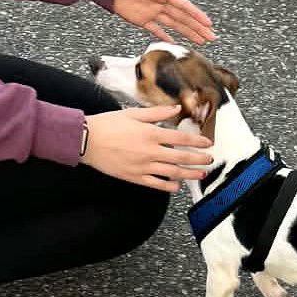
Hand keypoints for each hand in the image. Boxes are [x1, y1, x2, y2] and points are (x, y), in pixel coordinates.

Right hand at [80, 105, 212, 191]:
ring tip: (201, 174)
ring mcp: (143, 166)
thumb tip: (177, 109)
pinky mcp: (134, 177)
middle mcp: (150, 151)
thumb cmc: (108, 124)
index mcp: (151, 134)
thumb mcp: (133, 113)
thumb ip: (157, 113)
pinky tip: (177, 186)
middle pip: (181, 157)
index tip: (208, 143)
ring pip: (172, 173)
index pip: (181, 139)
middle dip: (198, 159)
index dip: (197, 142)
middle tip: (209, 160)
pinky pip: (155, 184)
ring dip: (189, 174)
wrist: (86, 140)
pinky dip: (168, 186)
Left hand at [112, 0, 215, 44]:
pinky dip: (166, 37)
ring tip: (201, 41)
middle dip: (198, 28)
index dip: (197, 15)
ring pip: (174, 26)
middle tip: (211, 38)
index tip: (209, 24)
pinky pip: (156, 31)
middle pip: (183, 19)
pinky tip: (176, 43)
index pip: (184, 7)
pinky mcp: (141, 20)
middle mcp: (160, 4)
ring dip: (187, 33)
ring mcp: (152, 13)